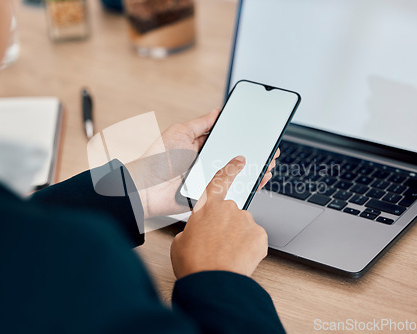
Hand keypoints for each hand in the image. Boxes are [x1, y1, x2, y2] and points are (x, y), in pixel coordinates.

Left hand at [128, 109, 279, 217]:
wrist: (146, 188)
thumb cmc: (157, 159)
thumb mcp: (179, 132)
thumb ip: (200, 123)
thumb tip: (217, 111)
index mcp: (199, 146)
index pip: (225, 139)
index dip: (241, 136)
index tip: (257, 132)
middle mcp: (206, 162)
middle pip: (234, 157)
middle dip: (253, 152)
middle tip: (270, 148)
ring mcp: (209, 179)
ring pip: (236, 174)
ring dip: (254, 168)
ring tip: (269, 162)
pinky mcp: (209, 194)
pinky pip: (231, 190)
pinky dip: (246, 185)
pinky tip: (258, 178)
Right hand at [170, 156, 267, 278]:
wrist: (213, 283)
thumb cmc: (194, 263)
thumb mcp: (180, 242)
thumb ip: (191, 230)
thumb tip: (196, 233)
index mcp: (207, 207)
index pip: (219, 181)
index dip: (230, 170)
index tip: (240, 161)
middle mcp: (229, 209)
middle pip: (231, 212)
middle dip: (226, 226)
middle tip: (217, 246)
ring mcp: (247, 221)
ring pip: (244, 226)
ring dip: (237, 238)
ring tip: (226, 256)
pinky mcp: (260, 235)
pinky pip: (255, 239)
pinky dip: (248, 248)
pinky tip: (238, 259)